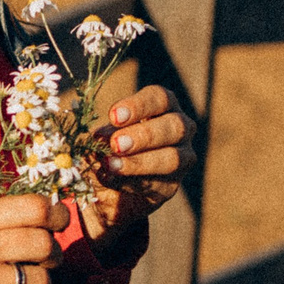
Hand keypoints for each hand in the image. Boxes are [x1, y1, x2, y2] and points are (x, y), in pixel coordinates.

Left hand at [72, 83, 190, 248]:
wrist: (116, 184)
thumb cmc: (112, 146)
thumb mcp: (106, 135)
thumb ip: (106, 136)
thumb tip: (100, 138)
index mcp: (164, 107)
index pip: (160, 98)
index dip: (138, 106)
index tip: (113, 116)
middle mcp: (180, 129)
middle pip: (174, 126)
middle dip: (144, 135)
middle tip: (116, 144)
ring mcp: (182, 158)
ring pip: (173, 158)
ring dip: (140, 162)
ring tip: (111, 165)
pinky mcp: (172, 185)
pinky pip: (159, 184)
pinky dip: (133, 183)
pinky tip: (112, 180)